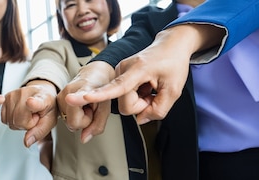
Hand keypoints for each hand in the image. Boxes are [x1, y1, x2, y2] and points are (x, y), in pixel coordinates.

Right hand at [1, 80, 57, 146]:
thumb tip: (26, 142)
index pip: (35, 102)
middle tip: (34, 117)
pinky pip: (4, 119)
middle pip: (18, 121)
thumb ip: (39, 132)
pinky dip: (11, 120)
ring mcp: (13, 95)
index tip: (30, 102)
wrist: (41, 94)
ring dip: (18, 123)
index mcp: (42, 99)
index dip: (32, 104)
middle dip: (26, 125)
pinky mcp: (5, 98)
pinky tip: (19, 113)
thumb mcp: (50, 121)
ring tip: (27, 114)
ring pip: (10, 122)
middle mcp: (25, 94)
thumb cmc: (47, 107)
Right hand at [59, 61, 113, 142]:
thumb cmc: (101, 89)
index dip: (75, 100)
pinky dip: (74, 116)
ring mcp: (60, 96)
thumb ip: (97, 125)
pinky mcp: (56, 100)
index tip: (70, 99)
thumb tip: (83, 139)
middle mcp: (68, 91)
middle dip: (85, 120)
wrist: (94, 74)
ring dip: (79, 118)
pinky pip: (66, 119)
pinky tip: (78, 106)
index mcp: (84, 88)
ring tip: (85, 105)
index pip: (78, 97)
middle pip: (73, 123)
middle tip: (90, 108)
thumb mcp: (106, 108)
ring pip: (69, 123)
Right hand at [65, 24, 222, 123]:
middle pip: (125, 105)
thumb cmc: (173, 64)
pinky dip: (137, 95)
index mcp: (137, 70)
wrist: (170, 46)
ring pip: (123, 101)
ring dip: (140, 100)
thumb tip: (140, 119)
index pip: (117, 87)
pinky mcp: (119, 76)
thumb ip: (158, 110)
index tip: (84, 97)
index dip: (100, 95)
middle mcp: (122, 70)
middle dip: (141, 105)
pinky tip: (145, 86)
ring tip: (150, 87)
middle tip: (154, 93)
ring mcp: (119, 72)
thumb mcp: (174, 91)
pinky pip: (124, 95)